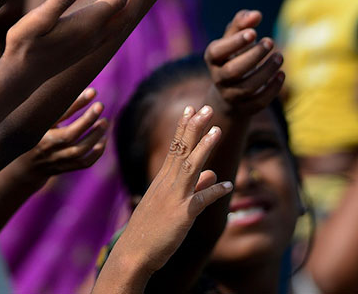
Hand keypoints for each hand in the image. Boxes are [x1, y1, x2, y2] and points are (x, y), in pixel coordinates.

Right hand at [3, 0, 148, 79]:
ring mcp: (91, 45)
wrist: (21, 75)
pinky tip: (117, 10)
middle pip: (127, 13)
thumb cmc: (24, 44)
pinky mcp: (86, 49)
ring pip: (123, 23)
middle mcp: (94, 37)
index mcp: (86, 25)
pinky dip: (123, 15)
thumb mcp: (37, 19)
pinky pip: (115, 30)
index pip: (116, 0)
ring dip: (133, 4)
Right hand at [16, 89, 107, 182]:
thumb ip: (64, 107)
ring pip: (78, 150)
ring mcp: (54, 159)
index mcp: (36, 127)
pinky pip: (83, 163)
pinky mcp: (63, 168)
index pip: (57, 115)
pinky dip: (96, 152)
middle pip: (69, 135)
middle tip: (100, 106)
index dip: (75, 103)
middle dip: (87, 120)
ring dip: (94, 136)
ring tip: (104, 122)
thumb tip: (91, 92)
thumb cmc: (36, 133)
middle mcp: (44, 145)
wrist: (24, 166)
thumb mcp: (44, 119)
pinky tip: (102, 140)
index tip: (92, 92)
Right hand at [113, 105, 232, 275]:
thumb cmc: (149, 230)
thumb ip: (194, 187)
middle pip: (180, 150)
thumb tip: (213, 174)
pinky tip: (229, 186)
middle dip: (193, 128)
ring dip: (203, 148)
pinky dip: (214, 192)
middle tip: (205, 108)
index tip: (192, 109)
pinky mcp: (180, 215)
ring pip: (189, 167)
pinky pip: (200, 200)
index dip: (184, 127)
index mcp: (162, 180)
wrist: (133, 253)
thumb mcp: (169, 204)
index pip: (175, 147)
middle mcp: (165, 184)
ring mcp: (173, 198)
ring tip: (216, 130)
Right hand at [204, 9, 283, 115]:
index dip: (234, 43)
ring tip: (280, 56)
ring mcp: (230, 94)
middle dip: (254, 56)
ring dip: (267, 70)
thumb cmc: (233, 57)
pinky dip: (273, 88)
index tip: (254, 32)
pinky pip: (259, 102)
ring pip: (248, 87)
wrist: (229, 91)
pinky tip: (281, 74)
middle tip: (270, 41)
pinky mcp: (245, 108)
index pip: (217, 52)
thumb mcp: (233, 39)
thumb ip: (241, 23)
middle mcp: (218, 78)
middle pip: (233, 71)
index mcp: (213, 59)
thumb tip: (256, 14)